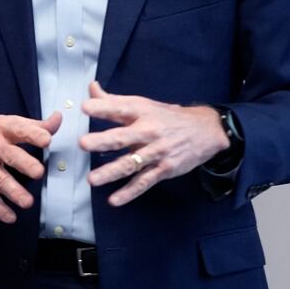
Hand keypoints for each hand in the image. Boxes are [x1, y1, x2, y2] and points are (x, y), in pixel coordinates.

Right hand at [0, 112, 61, 223]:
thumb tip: (58, 119)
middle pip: (8, 155)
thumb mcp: (6, 122)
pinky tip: (10, 217)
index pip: (19, 129)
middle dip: (24, 163)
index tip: (46, 139)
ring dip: (12, 191)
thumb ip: (35, 125)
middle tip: (38, 172)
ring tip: (27, 202)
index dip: (33, 134)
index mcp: (1, 128)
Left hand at [80, 80, 228, 205]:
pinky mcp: (164, 169)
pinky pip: (144, 182)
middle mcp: (148, 131)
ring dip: (111, 172)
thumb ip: (113, 100)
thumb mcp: (143, 105)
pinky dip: (130, 192)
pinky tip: (114, 200)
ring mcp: (156, 152)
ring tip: (92, 180)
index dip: (103, 108)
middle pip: (123, 137)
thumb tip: (90, 88)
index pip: (120, 108)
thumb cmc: (167, 117)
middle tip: (83, 144)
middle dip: (103, 141)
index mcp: (141, 112)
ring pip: (131, 163)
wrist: (206, 130)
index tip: (85, 108)